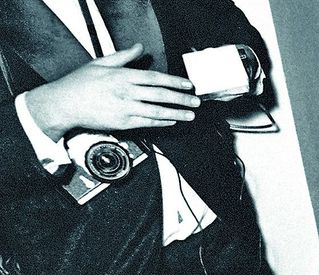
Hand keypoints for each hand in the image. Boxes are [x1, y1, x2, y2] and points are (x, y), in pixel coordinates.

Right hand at [25, 44, 198, 138]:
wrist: (63, 104)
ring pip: (157, 112)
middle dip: (181, 99)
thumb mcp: (100, 63)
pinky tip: (172, 121)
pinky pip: (147, 123)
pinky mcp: (122, 123)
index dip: (174, 81)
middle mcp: (126, 93)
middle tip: (196, 101)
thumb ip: (123, 56)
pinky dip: (162, 122)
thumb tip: (139, 47)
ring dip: (177, 113)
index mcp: (122, 76)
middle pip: (160, 95)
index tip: (188, 85)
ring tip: (190, 115)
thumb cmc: (79, 83)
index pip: (155, 78)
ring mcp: (125, 109)